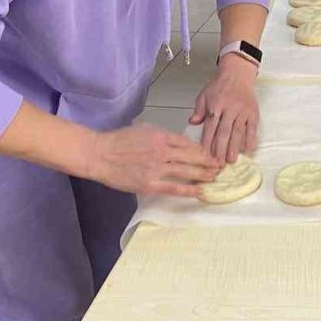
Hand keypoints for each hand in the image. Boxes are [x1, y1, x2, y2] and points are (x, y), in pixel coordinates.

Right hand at [84, 123, 219, 197]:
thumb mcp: (143, 128)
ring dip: (203, 174)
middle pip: (191, 157)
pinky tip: (200, 191)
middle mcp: (162, 151)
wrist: (100, 154)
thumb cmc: (119, 140)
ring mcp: (156, 168)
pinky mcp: (149, 184)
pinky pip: (173, 188)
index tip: (210, 154)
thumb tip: (176, 142)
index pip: (187, 143)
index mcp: (160, 136)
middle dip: (208, 161)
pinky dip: (188, 190)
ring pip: (186, 171)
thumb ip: (161, 134)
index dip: (201, 150)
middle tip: (220, 165)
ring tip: (215, 177)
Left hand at [190, 55, 259, 162]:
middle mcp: (230, 108)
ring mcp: (242, 111)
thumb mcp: (204, 95)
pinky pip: (252, 127)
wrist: (237, 74)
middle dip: (221, 148)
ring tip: (232, 160)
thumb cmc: (219, 86)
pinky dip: (251, 138)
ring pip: (238, 131)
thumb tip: (192, 123)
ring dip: (235, 147)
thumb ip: (198, 110)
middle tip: (219, 163)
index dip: (208, 142)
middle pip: (224, 131)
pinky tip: (248, 149)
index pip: (210, 127)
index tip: (205, 155)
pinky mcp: (253, 112)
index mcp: (215, 105)